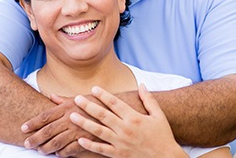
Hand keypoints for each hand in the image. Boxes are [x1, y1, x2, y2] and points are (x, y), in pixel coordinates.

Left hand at [21, 94, 103, 156]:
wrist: (119, 108)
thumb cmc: (98, 102)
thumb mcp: (80, 98)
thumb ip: (64, 100)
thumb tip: (51, 96)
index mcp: (68, 107)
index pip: (46, 115)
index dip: (33, 122)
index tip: (23, 128)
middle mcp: (71, 118)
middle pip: (48, 130)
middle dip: (35, 138)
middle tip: (26, 143)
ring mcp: (79, 129)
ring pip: (57, 142)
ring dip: (47, 147)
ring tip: (40, 150)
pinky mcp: (88, 139)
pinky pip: (71, 149)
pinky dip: (63, 153)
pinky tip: (58, 155)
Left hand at [70, 84, 187, 157]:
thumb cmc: (163, 135)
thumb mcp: (158, 115)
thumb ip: (149, 99)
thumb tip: (141, 84)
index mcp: (134, 118)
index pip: (115, 103)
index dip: (103, 95)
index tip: (94, 88)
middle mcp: (125, 129)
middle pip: (103, 115)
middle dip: (88, 106)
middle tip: (77, 99)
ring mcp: (120, 143)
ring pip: (98, 131)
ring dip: (84, 123)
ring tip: (72, 116)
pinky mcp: (118, 155)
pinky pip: (101, 150)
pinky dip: (89, 145)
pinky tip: (79, 139)